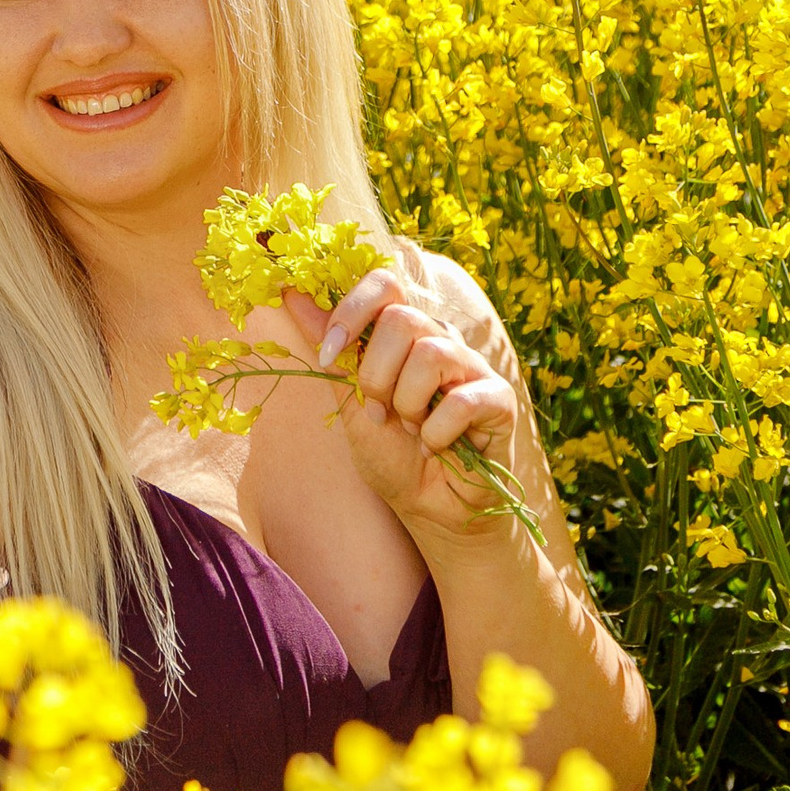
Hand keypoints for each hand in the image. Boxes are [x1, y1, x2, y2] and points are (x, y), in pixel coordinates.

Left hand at [263, 266, 521, 542]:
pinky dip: (437, 432)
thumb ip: (329, 348)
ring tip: (409, 427)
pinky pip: (463, 399)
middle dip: (376, 374)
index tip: (328, 356)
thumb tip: (290, 293)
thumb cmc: (392, 452)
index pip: (383, 283)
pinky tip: (435, 445)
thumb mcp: (348, 399)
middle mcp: (441, 340)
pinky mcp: (499, 400)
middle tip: (378, 411)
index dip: (351, 312)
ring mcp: (473, 367)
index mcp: (404, 334)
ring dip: (407, 403)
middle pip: (402, 318)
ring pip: (432, 353)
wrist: (427, 506)